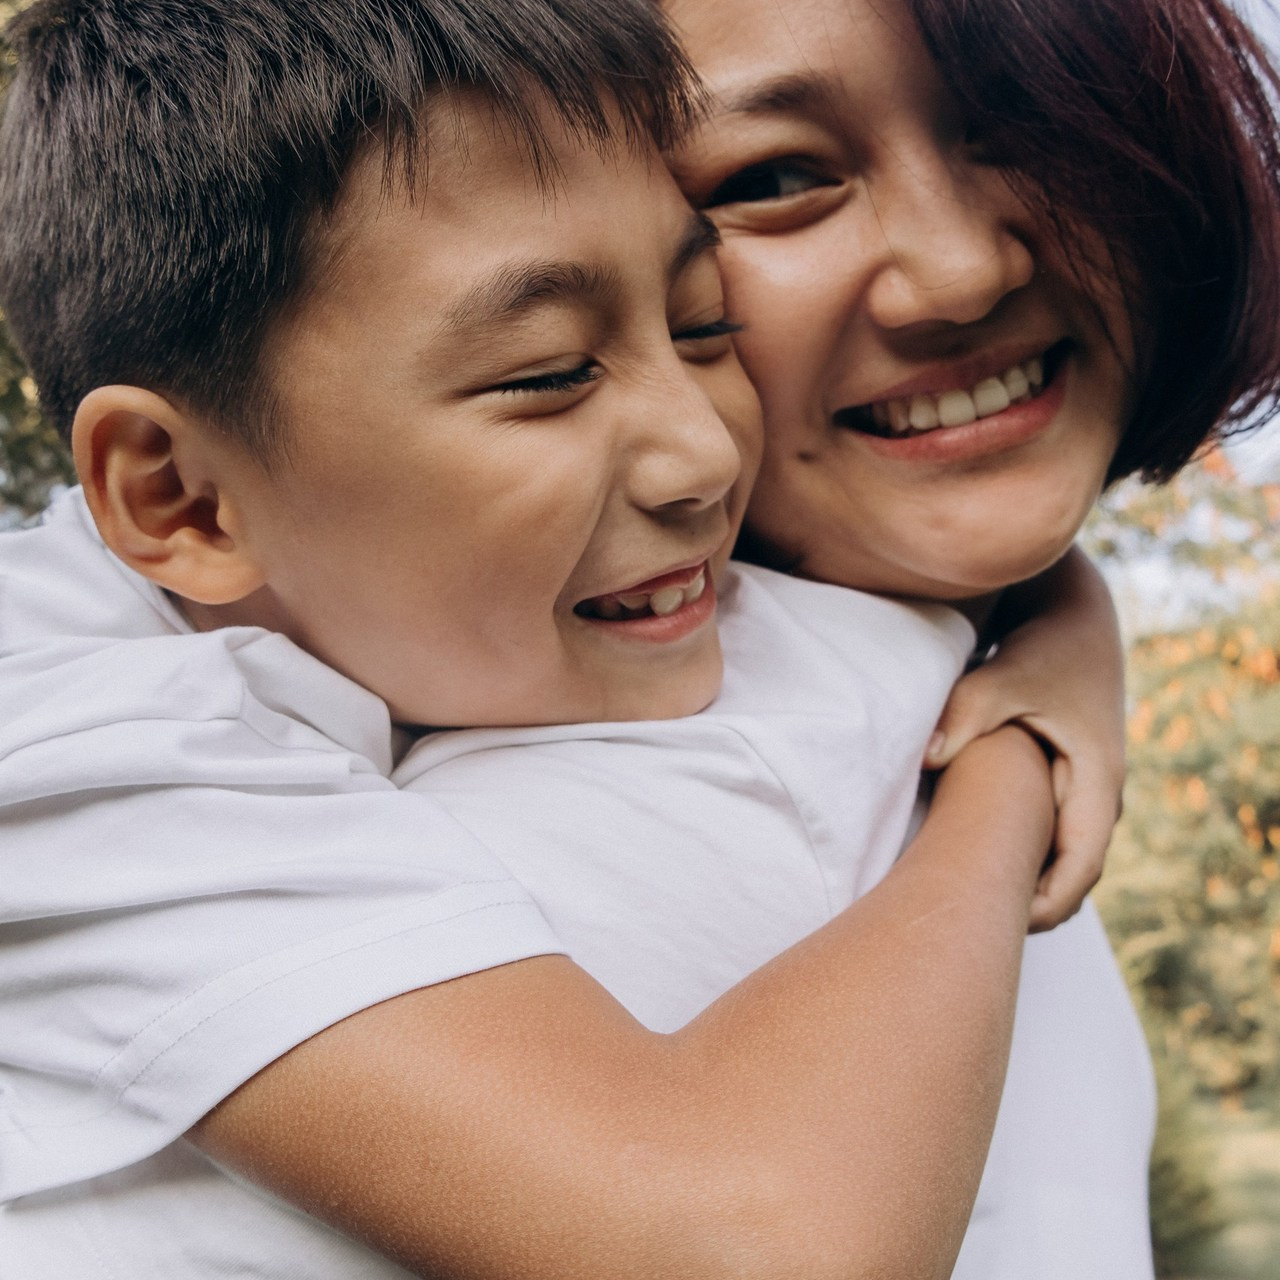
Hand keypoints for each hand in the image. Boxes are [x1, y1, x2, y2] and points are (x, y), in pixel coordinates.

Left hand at [924, 549, 1124, 931]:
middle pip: (1072, 874)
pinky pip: (1051, 834)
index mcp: (1097, 780)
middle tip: (972, 931)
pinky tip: (976, 862)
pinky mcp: (1068, 778)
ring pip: (1061, 856)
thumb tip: (926, 757)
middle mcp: (1099, 793)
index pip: (1080, 868)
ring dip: (1026, 881)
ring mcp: (1086, 788)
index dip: (1044, 907)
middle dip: (1031, 906)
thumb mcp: (1003, 677)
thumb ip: (967, 715)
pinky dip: (1023, 855)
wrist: (1073, 616)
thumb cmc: (1044, 646)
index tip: (998, 928)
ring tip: (969, 906)